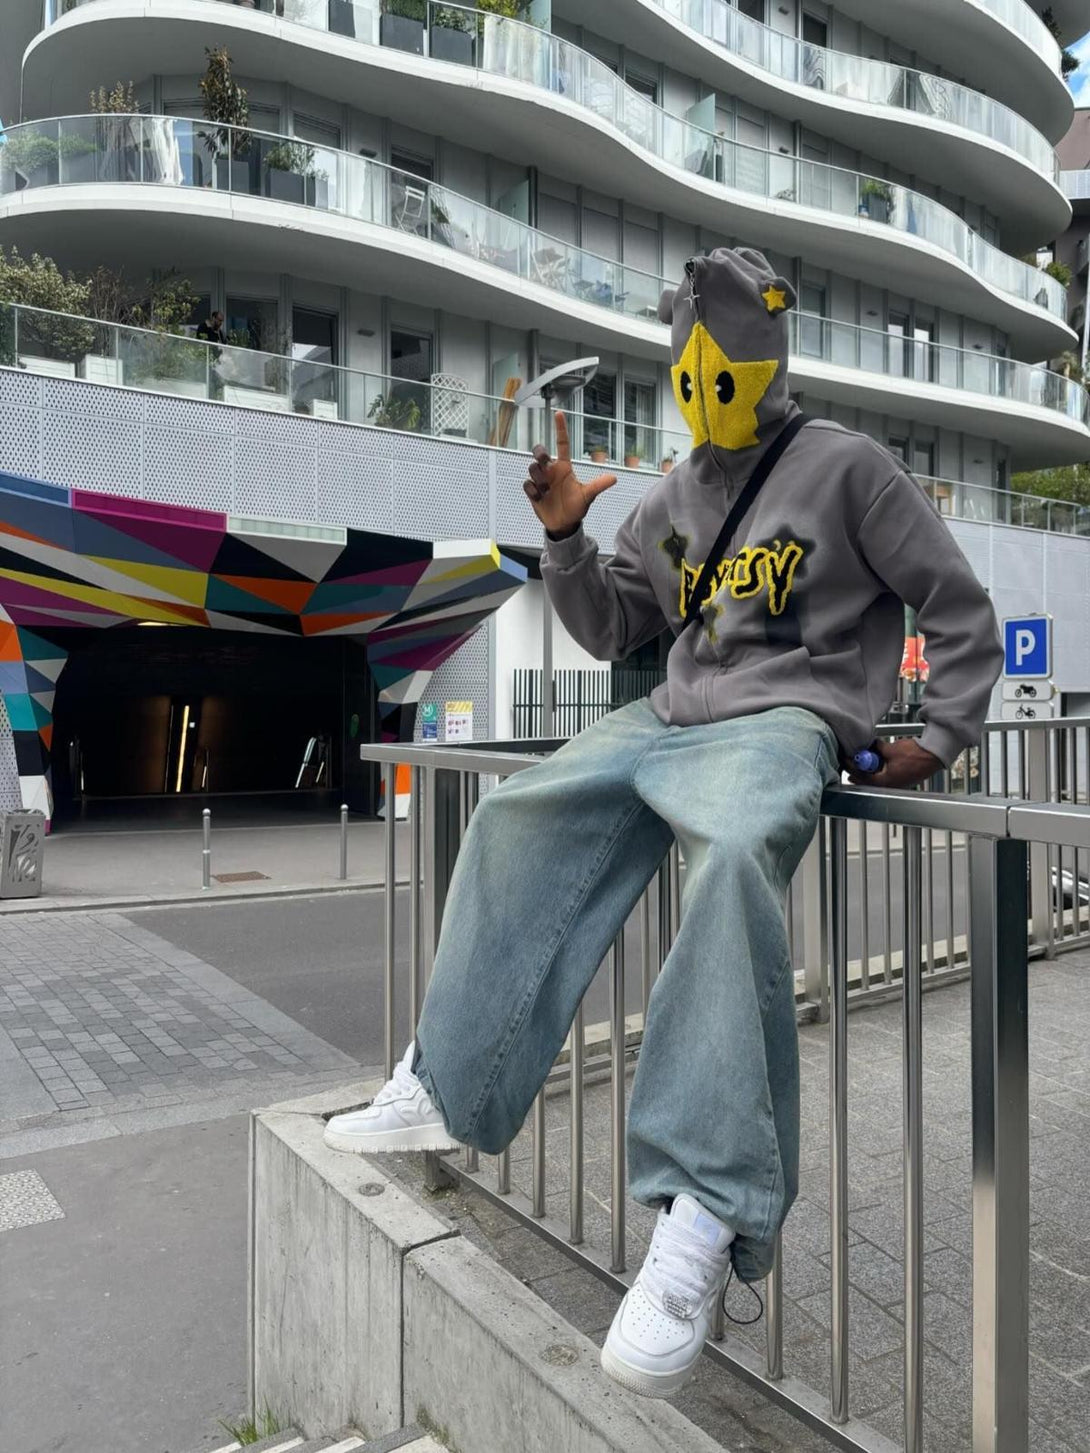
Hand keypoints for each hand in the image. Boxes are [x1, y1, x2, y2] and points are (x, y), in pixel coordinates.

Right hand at [523, 411, 616, 536]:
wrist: (564, 524)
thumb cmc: (576, 507)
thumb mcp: (588, 496)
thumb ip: (598, 486)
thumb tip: (614, 478)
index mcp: (564, 467)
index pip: (562, 443)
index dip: (561, 428)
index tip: (559, 413)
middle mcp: (551, 471)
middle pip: (539, 452)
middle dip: (539, 453)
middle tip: (545, 462)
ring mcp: (541, 480)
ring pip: (532, 468)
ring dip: (539, 478)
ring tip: (548, 491)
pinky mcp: (532, 491)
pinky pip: (527, 484)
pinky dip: (533, 490)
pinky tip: (540, 497)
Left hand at [848, 738, 942, 789]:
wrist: (933, 755)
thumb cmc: (916, 755)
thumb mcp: (890, 749)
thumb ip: (877, 748)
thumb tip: (870, 745)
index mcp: (885, 781)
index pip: (862, 777)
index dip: (852, 767)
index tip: (846, 759)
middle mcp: (890, 785)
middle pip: (868, 780)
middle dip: (858, 771)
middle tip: (849, 763)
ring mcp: (896, 783)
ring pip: (876, 778)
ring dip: (868, 770)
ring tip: (861, 761)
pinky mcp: (901, 779)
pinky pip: (885, 775)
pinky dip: (878, 769)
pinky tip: (876, 761)